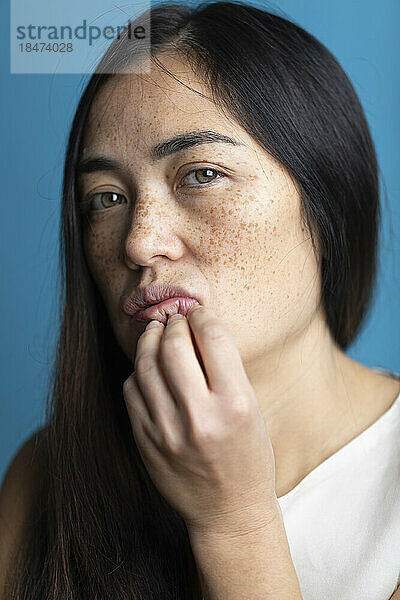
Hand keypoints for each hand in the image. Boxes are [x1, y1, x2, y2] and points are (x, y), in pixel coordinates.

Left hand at [123, 305, 278, 534]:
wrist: (228, 512)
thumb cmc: (248, 458)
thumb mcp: (252, 410)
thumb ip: (225, 370)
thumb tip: (196, 327)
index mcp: (235, 404)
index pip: (213, 337)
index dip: (203, 316)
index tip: (199, 314)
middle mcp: (200, 416)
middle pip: (174, 344)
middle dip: (174, 323)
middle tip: (176, 320)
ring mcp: (167, 430)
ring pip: (146, 364)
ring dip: (150, 339)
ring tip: (156, 332)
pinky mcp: (145, 441)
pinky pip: (132, 390)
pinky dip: (139, 370)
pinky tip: (149, 367)